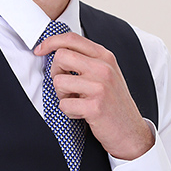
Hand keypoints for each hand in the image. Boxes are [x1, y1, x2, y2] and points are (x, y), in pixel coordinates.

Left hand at [34, 32, 153, 160]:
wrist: (131, 131)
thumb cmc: (114, 104)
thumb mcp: (106, 75)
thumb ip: (87, 61)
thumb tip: (57, 53)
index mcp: (105, 57)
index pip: (72, 38)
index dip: (50, 42)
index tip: (39, 50)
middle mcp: (103, 67)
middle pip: (61, 56)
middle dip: (55, 72)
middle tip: (65, 86)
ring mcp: (100, 86)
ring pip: (59, 82)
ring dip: (62, 95)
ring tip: (77, 102)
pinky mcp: (94, 106)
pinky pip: (64, 105)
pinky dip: (68, 112)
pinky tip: (82, 114)